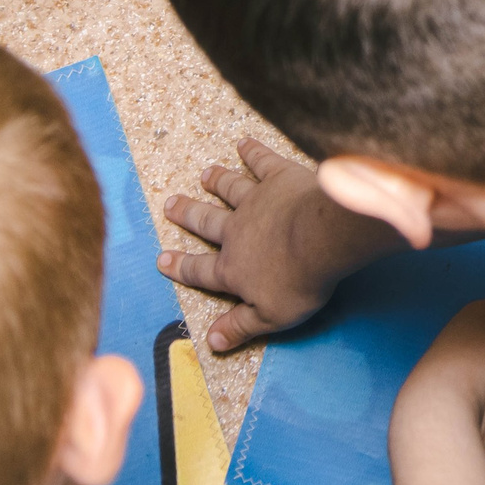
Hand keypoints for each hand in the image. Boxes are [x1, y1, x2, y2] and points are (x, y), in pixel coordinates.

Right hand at [160, 139, 404, 350]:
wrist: (322, 238)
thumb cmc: (300, 281)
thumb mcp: (270, 317)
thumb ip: (240, 327)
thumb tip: (211, 342)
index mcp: (234, 268)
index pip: (201, 270)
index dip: (180, 267)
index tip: (161, 259)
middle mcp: (237, 232)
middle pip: (207, 222)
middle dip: (188, 214)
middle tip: (170, 204)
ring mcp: (257, 201)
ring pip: (230, 190)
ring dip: (217, 182)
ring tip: (205, 174)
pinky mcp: (280, 178)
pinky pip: (262, 162)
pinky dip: (253, 152)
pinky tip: (245, 143)